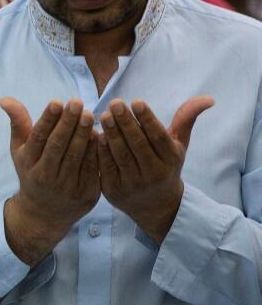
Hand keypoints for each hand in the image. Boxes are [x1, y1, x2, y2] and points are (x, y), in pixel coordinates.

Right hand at [1, 98, 99, 265]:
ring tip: (90, 115)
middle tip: (78, 103)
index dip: (47, 119)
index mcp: (29, 163)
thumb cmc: (32, 172)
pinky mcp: (86, 193)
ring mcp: (66, 186)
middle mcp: (45, 175)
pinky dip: (96, 151)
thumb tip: (5, 99)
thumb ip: (18, 123)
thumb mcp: (20, 150)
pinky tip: (100, 135)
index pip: (38, 137)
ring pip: (76, 156)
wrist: (44, 213)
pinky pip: (93, 168)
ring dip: (84, 134)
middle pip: (58, 145)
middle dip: (68, 123)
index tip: (57, 102)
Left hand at [97, 97, 212, 243]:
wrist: (156, 207)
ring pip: (121, 156)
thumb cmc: (166, 167)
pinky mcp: (114, 191)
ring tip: (104, 115)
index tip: (137, 101)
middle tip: (115, 103)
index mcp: (171, 160)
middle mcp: (154, 173)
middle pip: (138, 145)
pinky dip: (101, 151)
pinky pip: (106, 167)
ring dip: (112, 134)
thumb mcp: (178, 146)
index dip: (148, 119)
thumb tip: (209, 98)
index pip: (159, 137)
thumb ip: (186, 120)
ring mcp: (134, 183)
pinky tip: (96, 135)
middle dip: (126, 123)